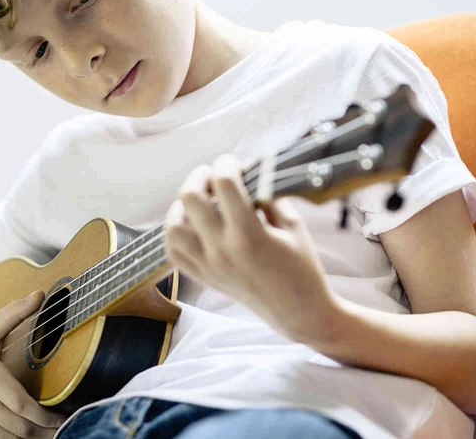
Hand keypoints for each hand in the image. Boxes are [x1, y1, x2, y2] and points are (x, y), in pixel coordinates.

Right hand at [0, 291, 68, 438]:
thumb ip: (15, 313)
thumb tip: (41, 294)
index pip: (20, 404)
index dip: (45, 415)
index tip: (64, 416)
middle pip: (19, 426)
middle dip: (46, 430)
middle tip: (67, 426)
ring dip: (34, 438)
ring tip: (55, 433)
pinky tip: (32, 436)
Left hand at [163, 153, 339, 341]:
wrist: (298, 312)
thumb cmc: (302, 267)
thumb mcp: (293, 225)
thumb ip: (270, 195)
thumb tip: (251, 170)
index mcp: (248, 235)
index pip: (224, 184)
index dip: (227, 164)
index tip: (235, 164)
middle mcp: (222, 250)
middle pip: (190, 197)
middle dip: (201, 176)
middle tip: (215, 176)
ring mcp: (208, 266)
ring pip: (173, 224)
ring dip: (184, 205)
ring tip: (202, 200)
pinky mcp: (203, 277)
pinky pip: (173, 250)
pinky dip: (177, 231)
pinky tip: (193, 223)